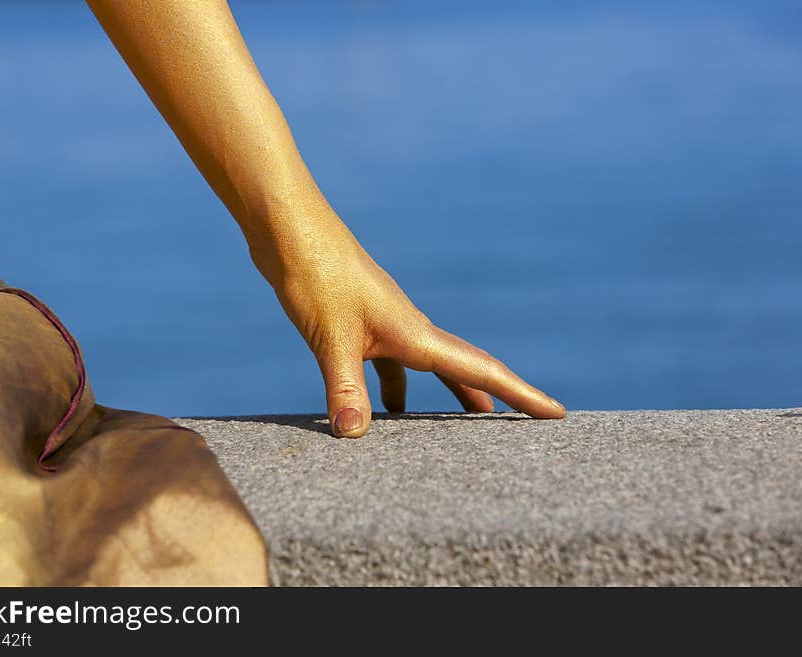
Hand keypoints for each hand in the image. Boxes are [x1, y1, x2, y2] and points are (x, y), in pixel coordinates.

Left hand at [253, 214, 565, 437]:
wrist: (289, 229)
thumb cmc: (315, 275)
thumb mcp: (331, 339)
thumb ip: (345, 389)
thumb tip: (355, 436)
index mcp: (416, 333)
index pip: (481, 370)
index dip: (522, 395)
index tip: (557, 414)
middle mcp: (410, 328)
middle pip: (463, 369)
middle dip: (492, 398)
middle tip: (520, 426)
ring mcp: (386, 323)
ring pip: (427, 368)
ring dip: (445, 396)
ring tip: (456, 428)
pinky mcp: (359, 322)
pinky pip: (390, 363)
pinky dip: (394, 387)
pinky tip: (383, 406)